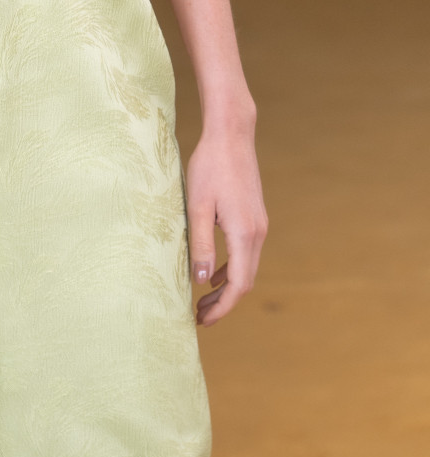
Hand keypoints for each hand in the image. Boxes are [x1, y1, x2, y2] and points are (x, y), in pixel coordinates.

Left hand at [185, 109, 267, 326]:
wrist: (231, 135)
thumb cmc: (210, 166)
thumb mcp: (197, 206)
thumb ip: (200, 244)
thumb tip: (201, 281)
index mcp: (244, 234)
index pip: (238, 285)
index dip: (222, 307)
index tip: (202, 321)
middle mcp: (257, 233)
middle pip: (245, 281)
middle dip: (224, 303)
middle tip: (199, 316)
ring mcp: (259, 224)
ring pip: (247, 267)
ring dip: (227, 286)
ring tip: (203, 299)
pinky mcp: (254, 216)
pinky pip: (246, 252)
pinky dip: (231, 268)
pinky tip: (213, 271)